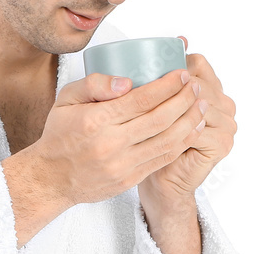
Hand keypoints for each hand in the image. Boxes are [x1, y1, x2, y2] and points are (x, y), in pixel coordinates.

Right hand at [30, 56, 206, 206]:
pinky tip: (191, 128)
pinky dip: (182, 142)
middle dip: (185, 99)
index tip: (183, 73)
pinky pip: (162, 159)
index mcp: (96, 121)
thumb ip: (94, 84)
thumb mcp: (66, 98)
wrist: (51, 177)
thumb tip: (127, 82)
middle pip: (160, 118)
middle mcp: (111, 144)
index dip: (168, 85)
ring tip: (201, 104)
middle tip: (196, 85)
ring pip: (167, 140)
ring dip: (190, 120)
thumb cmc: (60, 134)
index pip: (142, 99)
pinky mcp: (129, 180)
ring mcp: (122, 165)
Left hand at [139, 36, 236, 199]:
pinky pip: (196, 126)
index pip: (198, 63)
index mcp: (213, 88)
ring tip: (143, 109)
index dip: (173, 64)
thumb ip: (168, 71)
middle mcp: (225, 104)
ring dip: (170, 105)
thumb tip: (183, 38)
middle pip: (197, 82)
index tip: (147, 70)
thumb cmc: (155, 140)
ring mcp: (227, 124)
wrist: (161, 181)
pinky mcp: (221, 143)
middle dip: (169, 85)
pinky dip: (174, 126)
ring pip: (196, 103)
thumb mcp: (157, 102)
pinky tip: (155, 128)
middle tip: (139, 91)